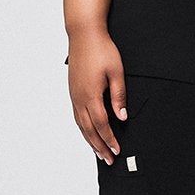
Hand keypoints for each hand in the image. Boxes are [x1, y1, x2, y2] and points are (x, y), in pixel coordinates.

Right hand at [67, 29, 130, 162]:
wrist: (83, 34)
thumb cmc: (101, 50)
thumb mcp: (116, 72)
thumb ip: (119, 97)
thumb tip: (122, 117)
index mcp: (91, 95)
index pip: (102, 124)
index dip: (110, 139)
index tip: (117, 150)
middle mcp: (79, 98)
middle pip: (89, 130)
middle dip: (99, 146)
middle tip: (108, 160)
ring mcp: (74, 95)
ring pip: (80, 125)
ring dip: (90, 140)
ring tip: (98, 152)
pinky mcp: (72, 91)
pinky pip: (76, 116)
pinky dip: (82, 129)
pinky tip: (87, 133)